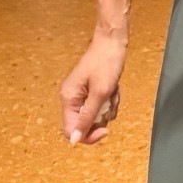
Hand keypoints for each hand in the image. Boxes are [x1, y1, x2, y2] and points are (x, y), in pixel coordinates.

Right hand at [59, 30, 126, 145]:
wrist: (113, 42)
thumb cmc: (106, 62)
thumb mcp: (100, 93)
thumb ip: (87, 117)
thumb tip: (74, 140)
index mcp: (68, 98)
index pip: (71, 130)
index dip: (88, 135)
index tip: (105, 130)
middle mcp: (71, 98)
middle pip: (85, 124)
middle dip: (102, 116)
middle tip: (109, 100)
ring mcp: (81, 94)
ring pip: (96, 116)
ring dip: (108, 107)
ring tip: (112, 91)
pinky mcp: (91, 91)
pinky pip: (101, 106)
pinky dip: (110, 100)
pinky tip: (114, 88)